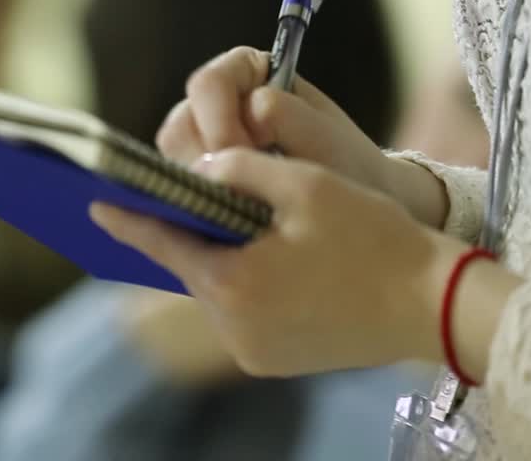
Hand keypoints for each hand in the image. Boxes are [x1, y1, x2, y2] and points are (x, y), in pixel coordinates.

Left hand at [94, 148, 460, 375]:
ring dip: (223, 259)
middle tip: (180, 199)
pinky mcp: (276, 361)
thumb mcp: (306, 185)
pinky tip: (266, 259)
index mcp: (233, 285)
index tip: (95, 205)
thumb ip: (240, 169)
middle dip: (190, 232)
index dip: (129, 219)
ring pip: (218, 291)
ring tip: (235, 224)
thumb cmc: (374, 239)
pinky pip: (243, 313)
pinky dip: (245, 284)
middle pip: (193, 268)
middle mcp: (234, 328)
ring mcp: (255, 351)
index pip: (164, 243)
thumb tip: (201, 169)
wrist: (436, 306)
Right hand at [157, 46, 448, 228]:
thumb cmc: (345, 161)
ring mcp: (202, 144)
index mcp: (244, 72)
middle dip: (207, 161)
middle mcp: (215, 104)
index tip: (247, 153)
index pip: (208, 85)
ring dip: (201, 187)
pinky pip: (180, 190)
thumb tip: (254, 107)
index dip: (219, 120)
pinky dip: (200, 204)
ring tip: (241, 205)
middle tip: (242, 189)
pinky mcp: (199, 181)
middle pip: (180, 125)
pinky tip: (229, 217)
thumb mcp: (325, 136)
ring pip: (172, 162)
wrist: (357, 202)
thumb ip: (290, 117)